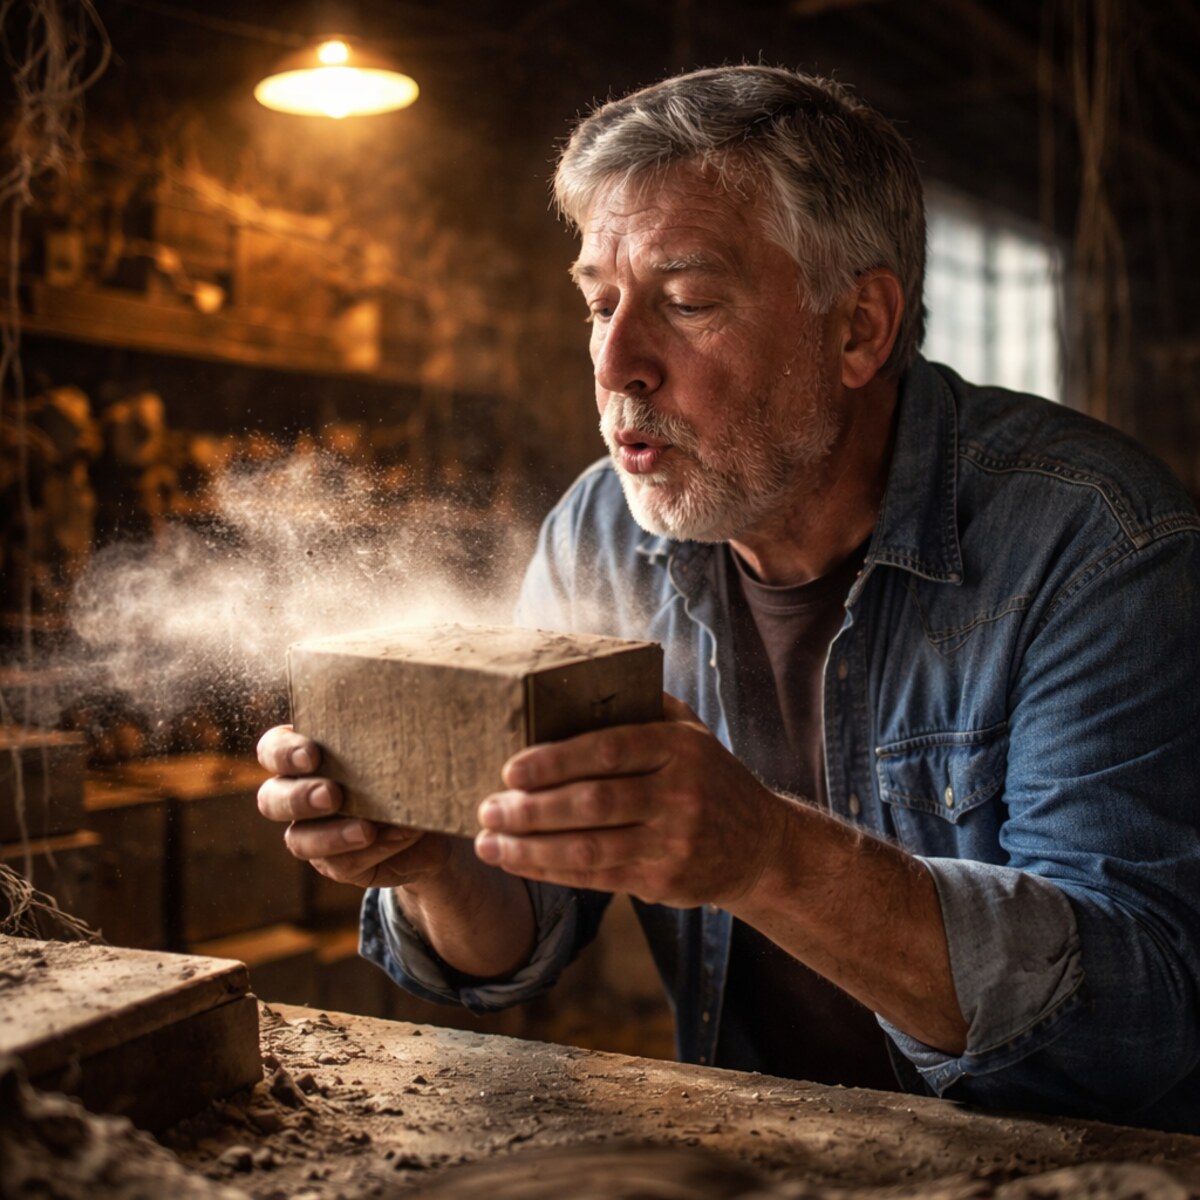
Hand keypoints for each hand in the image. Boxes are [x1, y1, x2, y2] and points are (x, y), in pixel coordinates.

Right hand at [255, 724, 455, 889]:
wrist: (436, 821)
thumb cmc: (411, 769)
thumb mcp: (404, 749)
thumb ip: (388, 742)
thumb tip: (400, 740)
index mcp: (306, 756)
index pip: (273, 750)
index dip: (283, 753)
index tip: (312, 754)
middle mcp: (299, 795)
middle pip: (271, 800)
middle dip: (299, 798)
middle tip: (332, 795)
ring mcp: (314, 834)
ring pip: (299, 841)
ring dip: (332, 836)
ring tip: (367, 830)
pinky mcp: (338, 864)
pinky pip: (342, 864)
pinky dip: (373, 851)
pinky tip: (399, 836)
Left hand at [472, 695, 788, 906]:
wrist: (762, 846)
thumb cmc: (709, 778)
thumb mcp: (690, 732)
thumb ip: (643, 707)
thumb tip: (576, 678)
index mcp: (679, 748)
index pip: (609, 750)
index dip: (555, 760)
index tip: (510, 769)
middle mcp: (679, 794)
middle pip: (592, 803)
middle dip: (530, 809)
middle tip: (486, 808)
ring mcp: (674, 842)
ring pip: (589, 848)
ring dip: (530, 848)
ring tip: (488, 842)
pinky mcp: (665, 882)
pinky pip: (597, 879)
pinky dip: (551, 872)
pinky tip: (519, 863)